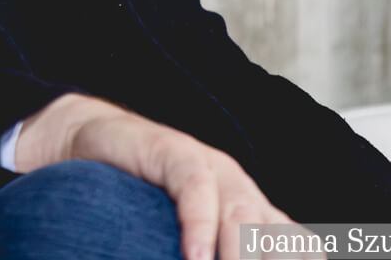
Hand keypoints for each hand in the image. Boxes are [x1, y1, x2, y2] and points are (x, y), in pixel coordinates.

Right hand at [13, 93, 304, 259]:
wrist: (91, 141)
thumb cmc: (136, 203)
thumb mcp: (187, 242)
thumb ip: (214, 255)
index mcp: (254, 214)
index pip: (299, 248)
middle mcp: (241, 190)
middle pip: (274, 238)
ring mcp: (211, 168)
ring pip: (241, 214)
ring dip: (240, 255)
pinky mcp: (175, 150)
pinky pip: (195, 186)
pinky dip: (199, 223)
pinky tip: (194, 255)